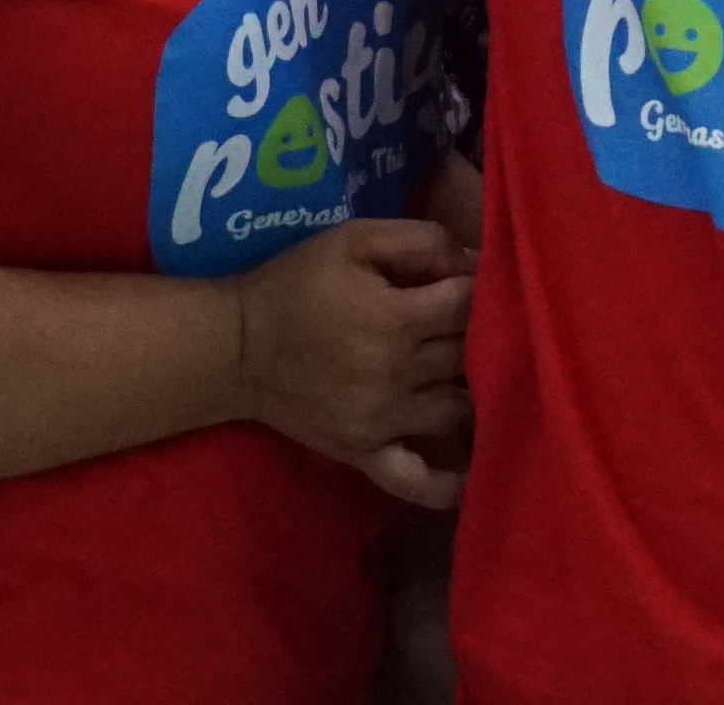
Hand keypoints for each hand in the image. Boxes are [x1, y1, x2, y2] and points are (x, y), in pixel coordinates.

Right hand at [231, 217, 476, 507]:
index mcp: (394, 318)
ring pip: (458, 412)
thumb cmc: (295, 286)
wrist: (235, 348)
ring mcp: (382, 421)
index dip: (483, 288)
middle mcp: (396, 374)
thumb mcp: (351, 240)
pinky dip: (444, 484)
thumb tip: (470, 259)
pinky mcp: (363, 453)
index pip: (469, 304)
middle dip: (485, 337)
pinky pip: (412, 479)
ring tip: (485, 379)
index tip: (480, 282)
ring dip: (477, 395)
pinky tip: (472, 479)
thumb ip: (416, 240)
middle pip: (469, 355)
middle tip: (489, 326)